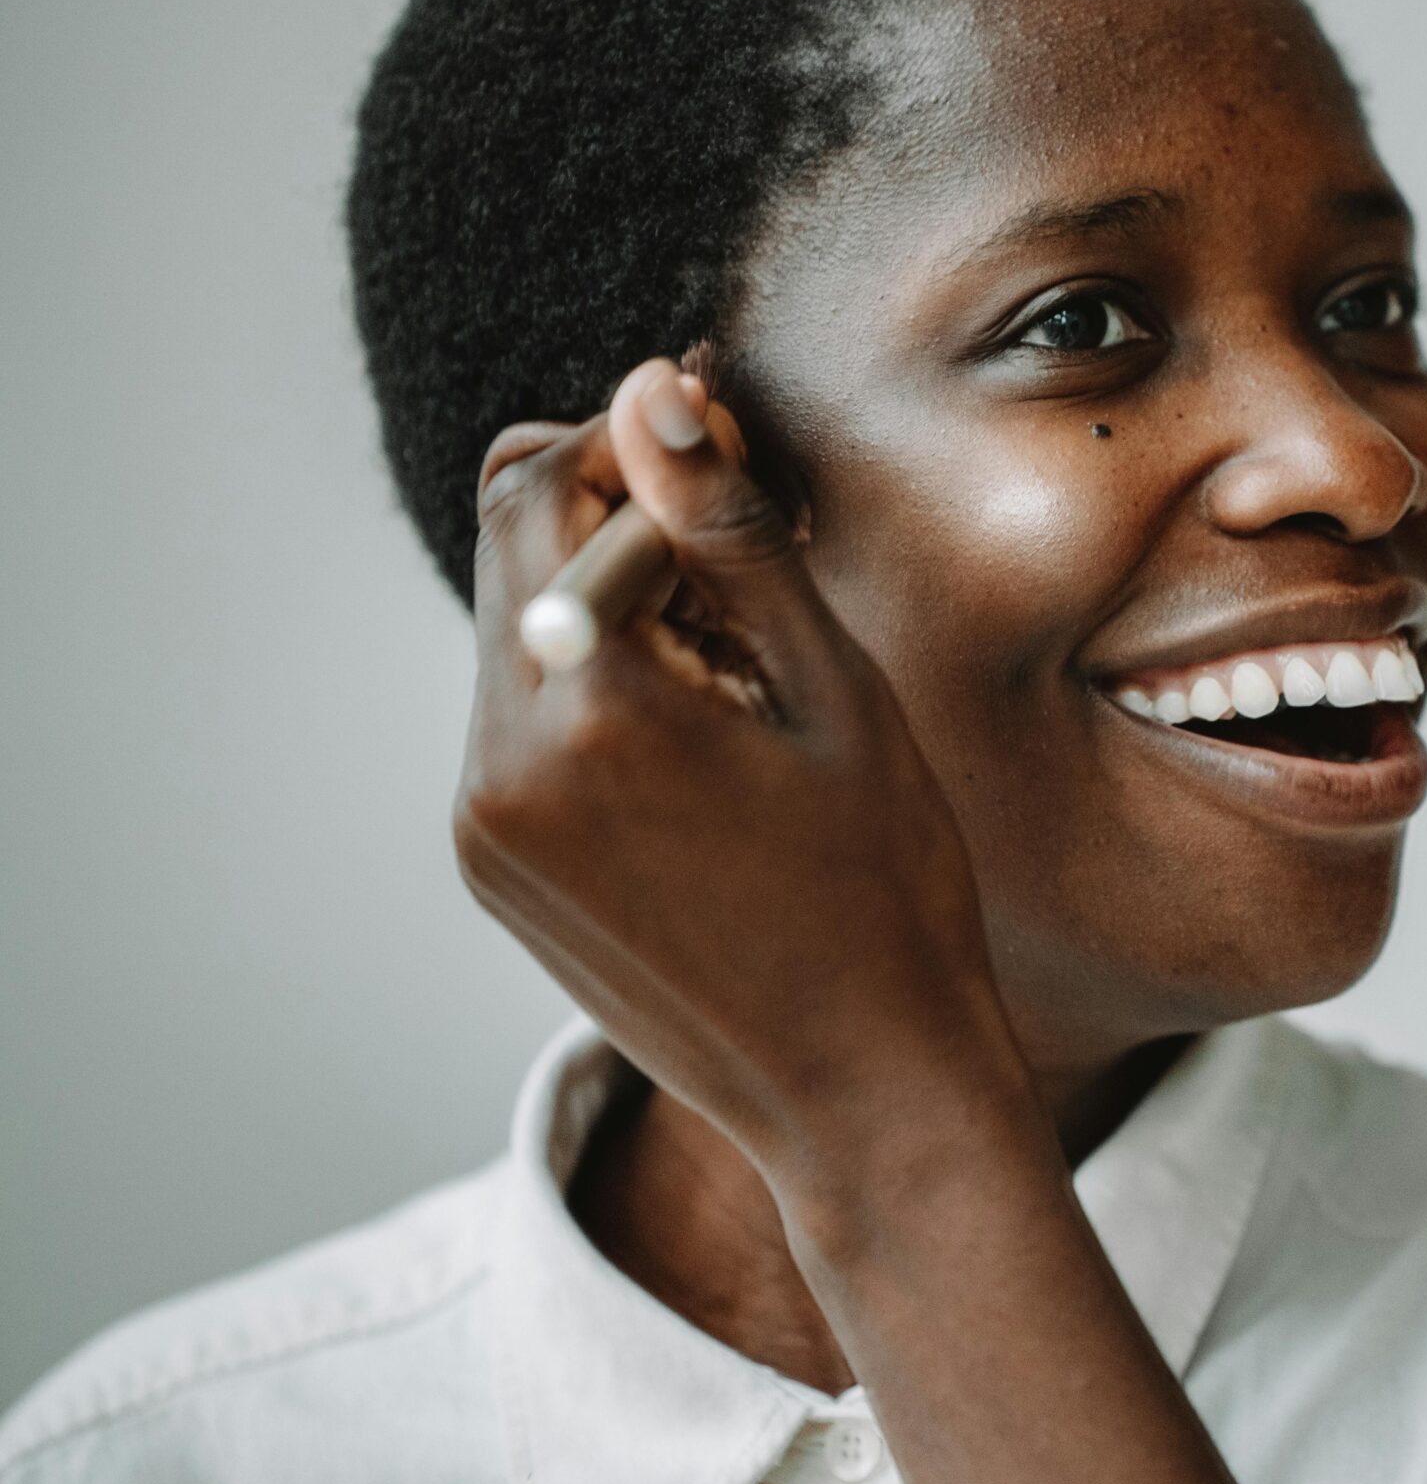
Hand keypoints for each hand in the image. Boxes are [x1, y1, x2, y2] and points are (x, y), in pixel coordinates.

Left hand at [455, 357, 1027, 1202]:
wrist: (861, 1093)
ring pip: (517, 636)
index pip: (544, 492)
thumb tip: (652, 390)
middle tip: (745, 560)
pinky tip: (702, 747)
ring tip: (740, 674)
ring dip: (612, 609)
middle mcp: (499, 769)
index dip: (632, 447)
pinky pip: (519, 723)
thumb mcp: (833, 691)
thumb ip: (729, 533)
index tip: (728, 453)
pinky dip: (596, 691)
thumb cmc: (885, 890)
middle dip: (619, 522)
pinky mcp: (491, 870)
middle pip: (514, 555)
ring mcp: (483, 829)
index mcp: (592, 714)